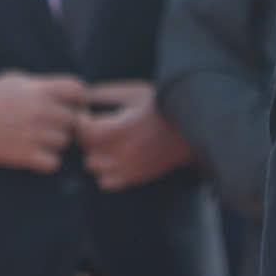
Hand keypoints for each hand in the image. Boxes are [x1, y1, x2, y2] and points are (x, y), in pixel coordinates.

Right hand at [0, 72, 87, 172]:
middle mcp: (39, 110)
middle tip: (54, 126)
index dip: (80, 99)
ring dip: (56, 142)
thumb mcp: (18, 80)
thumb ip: (46, 86)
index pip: (78, 90)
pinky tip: (37, 154)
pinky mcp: (24, 154)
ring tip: (40, 138)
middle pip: (75, 120)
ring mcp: (32, 133)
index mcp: (40, 89)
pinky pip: (53, 162)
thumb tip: (76, 93)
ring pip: (64, 142)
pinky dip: (48, 161)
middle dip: (67, 124)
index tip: (71, 105)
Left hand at [77, 82, 193, 191]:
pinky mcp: (136, 178)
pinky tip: (113, 158)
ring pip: (93, 167)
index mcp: (122, 129)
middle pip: (86, 149)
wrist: (194, 127)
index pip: (84, 131)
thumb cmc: (163, 105)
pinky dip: (104, 172)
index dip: (81, 120)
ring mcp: (129, 168)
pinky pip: (106, 183)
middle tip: (95, 124)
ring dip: (94, 154)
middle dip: (86, 136)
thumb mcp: (135, 92)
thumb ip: (106, 93)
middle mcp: (123, 152)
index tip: (87, 112)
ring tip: (104, 142)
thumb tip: (82, 95)